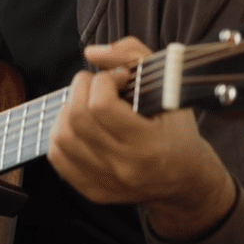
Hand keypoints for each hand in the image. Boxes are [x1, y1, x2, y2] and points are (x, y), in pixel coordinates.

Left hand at [48, 37, 237, 240]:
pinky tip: (80, 125)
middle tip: (98, 85)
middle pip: (78, 118)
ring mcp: (106, 183)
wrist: (185, 179)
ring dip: (69, 110)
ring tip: (88, 104)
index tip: (118, 78)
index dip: (103, 81)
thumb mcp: (171, 89)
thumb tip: (91, 53)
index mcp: (150, 146)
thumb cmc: (178, 130)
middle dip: (82, 88)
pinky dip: (62, 133)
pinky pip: (57, 157)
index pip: (102, 106)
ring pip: (62, 137)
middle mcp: (126, 168)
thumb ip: (133, 56)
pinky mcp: (92, 190)